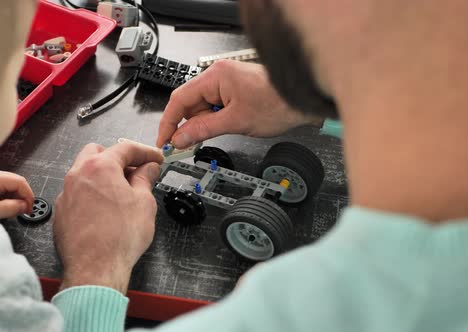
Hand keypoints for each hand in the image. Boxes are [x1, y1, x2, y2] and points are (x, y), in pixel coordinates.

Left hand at [0, 168, 33, 218]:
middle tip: (23, 210)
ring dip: (17, 197)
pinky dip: (10, 196)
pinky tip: (5, 205)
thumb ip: (9, 208)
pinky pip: (6, 187)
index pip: (19, 181)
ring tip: (12, 210)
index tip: (29, 208)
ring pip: (13, 184)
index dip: (28, 195)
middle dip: (23, 196)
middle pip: (17, 181)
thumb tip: (25, 206)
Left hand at [54, 140, 163, 293]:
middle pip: (98, 153)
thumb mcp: (144, 202)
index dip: (145, 152)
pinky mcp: (62, 212)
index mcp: (100, 167)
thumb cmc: (118, 238)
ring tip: (122, 192)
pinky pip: (77, 193)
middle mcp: (78, 175)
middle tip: (137, 172)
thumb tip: (148, 169)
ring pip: (85, 172)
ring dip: (103, 176)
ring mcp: (66, 193)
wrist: (95, 268)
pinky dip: (92, 194)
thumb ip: (145, 179)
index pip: (125, 148)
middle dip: (119, 158)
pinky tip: (106, 209)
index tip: (155, 159)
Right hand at [157, 60, 321, 148]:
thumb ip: (204, 130)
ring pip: (202, 106)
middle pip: (190, 103)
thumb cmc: (278, 103)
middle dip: (187, 125)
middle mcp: (219, 75)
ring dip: (202, 124)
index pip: (180, 99)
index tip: (163, 140)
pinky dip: (213, 120)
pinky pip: (215, 106)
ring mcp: (227, 82)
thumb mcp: (236, 122)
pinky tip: (219, 130)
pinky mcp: (235, 90)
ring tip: (210, 137)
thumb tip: (180, 137)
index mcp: (216, 76)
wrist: (304, 100)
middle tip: (182, 146)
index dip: (168, 122)